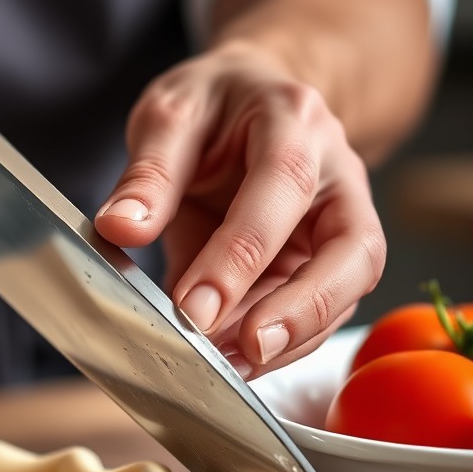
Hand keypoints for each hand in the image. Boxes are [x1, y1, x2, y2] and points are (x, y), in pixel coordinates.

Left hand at [93, 42, 386, 377]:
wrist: (248, 101)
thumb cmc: (212, 107)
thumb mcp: (170, 115)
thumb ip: (148, 172)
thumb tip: (120, 226)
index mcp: (294, 122)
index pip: (282, 189)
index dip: (240, 256)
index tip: (193, 308)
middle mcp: (335, 176)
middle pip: (352, 252)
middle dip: (301, 310)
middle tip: (245, 351)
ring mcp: (338, 223)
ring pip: (342, 292)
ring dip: (287, 339)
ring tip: (227, 370)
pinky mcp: (322, 262)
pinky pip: (313, 311)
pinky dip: (275, 343)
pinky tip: (232, 362)